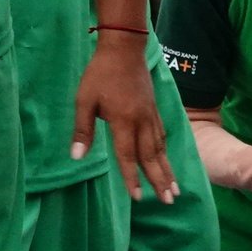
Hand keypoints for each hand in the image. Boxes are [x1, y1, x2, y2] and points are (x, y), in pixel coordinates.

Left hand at [70, 33, 175, 202]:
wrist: (124, 49)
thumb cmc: (99, 74)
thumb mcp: (84, 100)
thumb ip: (82, 130)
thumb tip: (76, 157)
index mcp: (123, 121)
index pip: (127, 155)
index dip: (132, 178)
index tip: (138, 197)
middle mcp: (141, 121)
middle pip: (150, 157)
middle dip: (159, 181)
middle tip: (169, 202)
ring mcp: (151, 115)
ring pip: (160, 148)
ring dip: (168, 170)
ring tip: (175, 190)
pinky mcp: (154, 110)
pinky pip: (162, 136)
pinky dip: (165, 152)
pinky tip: (167, 161)